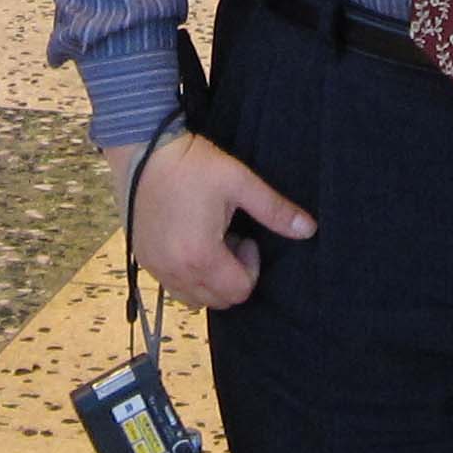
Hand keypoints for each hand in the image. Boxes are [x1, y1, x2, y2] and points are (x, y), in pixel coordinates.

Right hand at [104, 134, 314, 309]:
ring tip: (210, 240)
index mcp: (202, 257)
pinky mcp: (143, 262)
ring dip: (210, 280)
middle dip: (232, 275)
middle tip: (229, 237)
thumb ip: (275, 210)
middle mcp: (176, 272)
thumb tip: (310, 229)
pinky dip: (188, 277)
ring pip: (194, 299)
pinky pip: (173, 288)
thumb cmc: (194, 165)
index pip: (239, 291)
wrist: (143, 151)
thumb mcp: (240, 182)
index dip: (251, 266)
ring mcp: (156, 269)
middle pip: (218, 301)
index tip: (245, 235)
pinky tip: (189, 242)